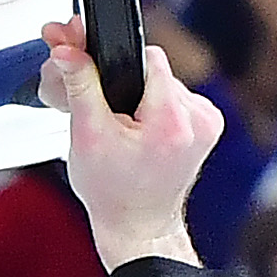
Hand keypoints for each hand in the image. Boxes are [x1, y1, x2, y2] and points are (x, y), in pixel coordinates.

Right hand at [44, 18, 217, 268]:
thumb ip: (79, 85)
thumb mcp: (87, 136)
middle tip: (102, 106)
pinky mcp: (209, 125)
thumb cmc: (113, 193)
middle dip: (123, 81)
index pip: (147, 57)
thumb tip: (67, 50)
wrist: (138, 226)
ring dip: (140, 94)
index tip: (96, 71)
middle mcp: (199, 118)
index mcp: (172, 121)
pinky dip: (156, 107)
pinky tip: (140, 128)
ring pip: (165, 82)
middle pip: (155, 70)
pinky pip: (177, 98)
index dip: (116, 60)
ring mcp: (208, 122)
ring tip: (121, 122)